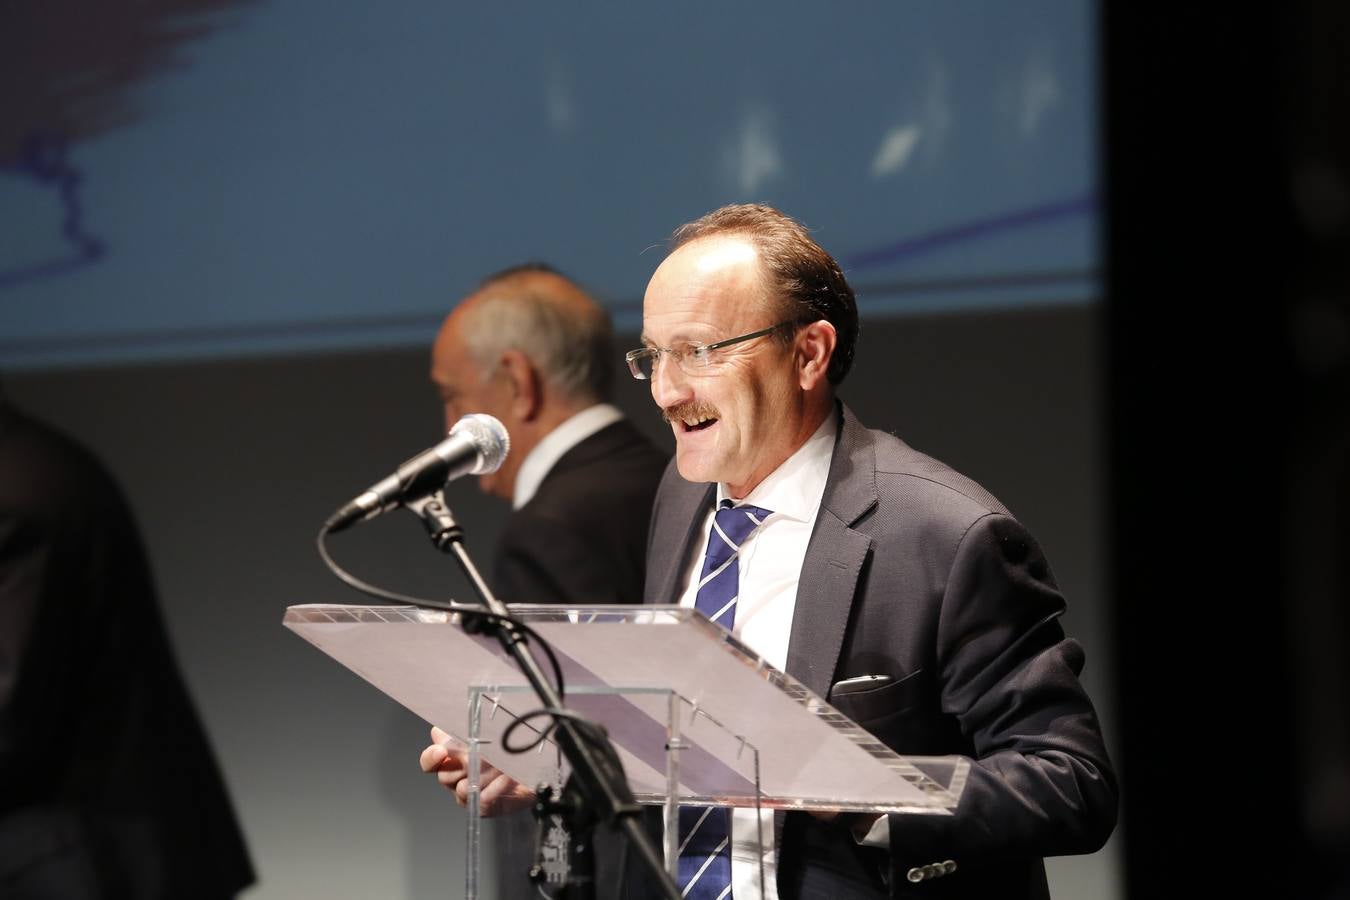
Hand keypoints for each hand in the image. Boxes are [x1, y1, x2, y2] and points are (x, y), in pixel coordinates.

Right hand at [419, 726, 535, 816]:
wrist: (536, 769)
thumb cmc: (511, 751)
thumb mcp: (488, 735)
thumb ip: (461, 735)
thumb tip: (438, 732)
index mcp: (454, 758)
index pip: (430, 761)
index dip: (431, 757)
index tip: (440, 752)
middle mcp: (458, 778)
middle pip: (444, 776)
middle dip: (463, 765)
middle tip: (482, 755)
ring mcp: (470, 795)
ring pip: (462, 789)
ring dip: (482, 776)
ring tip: (500, 766)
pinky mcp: (485, 808)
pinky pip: (482, 801)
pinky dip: (496, 788)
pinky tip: (506, 779)